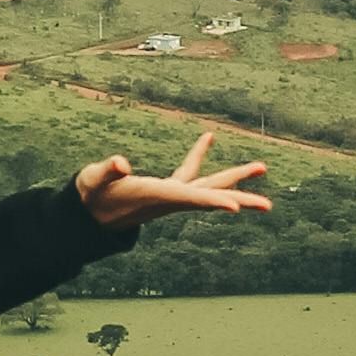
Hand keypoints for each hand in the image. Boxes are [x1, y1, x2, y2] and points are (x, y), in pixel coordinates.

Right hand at [76, 136, 269, 230]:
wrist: (87, 217)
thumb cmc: (89, 198)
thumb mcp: (93, 182)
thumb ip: (106, 171)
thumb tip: (121, 162)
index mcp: (154, 196)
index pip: (189, 198)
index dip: (212, 201)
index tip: (236, 207)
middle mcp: (169, 199)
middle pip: (210, 198)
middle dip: (240, 199)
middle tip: (268, 206)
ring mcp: (169, 195)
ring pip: (208, 187)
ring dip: (234, 177)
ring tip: (261, 167)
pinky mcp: (164, 189)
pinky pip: (189, 172)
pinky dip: (199, 156)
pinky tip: (208, 138)